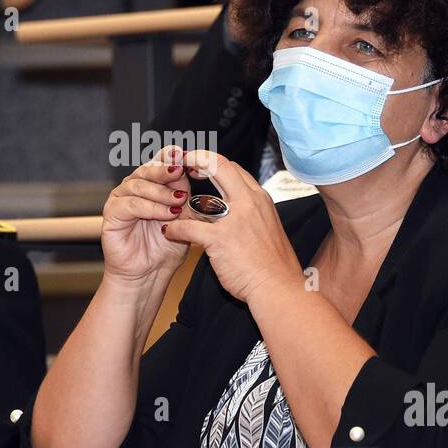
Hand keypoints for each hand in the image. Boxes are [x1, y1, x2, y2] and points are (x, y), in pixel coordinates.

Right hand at [100, 145, 190, 284]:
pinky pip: (130, 204)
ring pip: (138, 184)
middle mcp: (135, 188)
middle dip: (165, 169)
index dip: (170, 156)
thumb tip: (195, 174)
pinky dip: (150, 207)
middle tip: (180, 170)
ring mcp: (121, 199)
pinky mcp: (112, 213)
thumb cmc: (166, 247)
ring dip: (161, 191)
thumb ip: (186, 196)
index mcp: (152, 184)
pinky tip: (166, 213)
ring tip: (178, 200)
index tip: (184, 155)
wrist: (149, 274)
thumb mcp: (183, 218)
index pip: (159, 161)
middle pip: (147, 169)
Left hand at [163, 150, 300, 304]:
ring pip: (198, 198)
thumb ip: (255, 215)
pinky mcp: (219, 239)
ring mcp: (234, 219)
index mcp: (261, 200)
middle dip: (197, 160)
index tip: (200, 165)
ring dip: (181, 205)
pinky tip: (168, 232)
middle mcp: (249, 203)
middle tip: (181, 163)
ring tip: (170, 211)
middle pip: (219, 166)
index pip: (234, 169)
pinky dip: (174, 229)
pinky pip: (187, 227)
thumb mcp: (270, 229)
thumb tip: (243, 213)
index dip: (213, 163)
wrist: (279, 287)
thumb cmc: (275, 266)